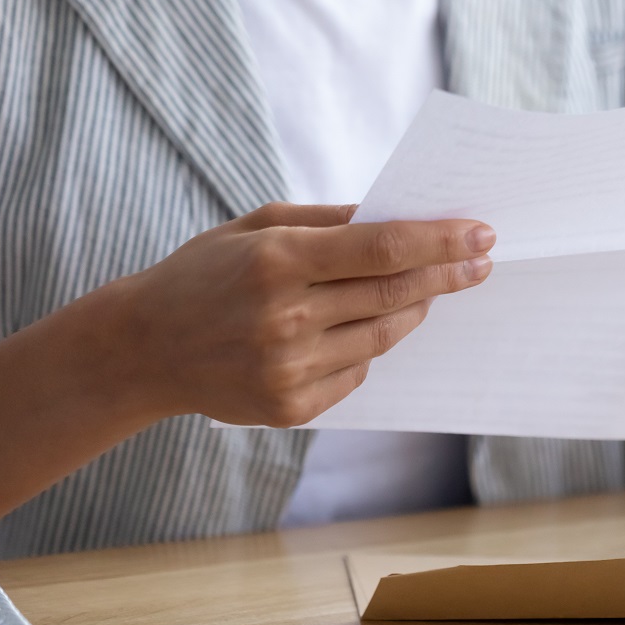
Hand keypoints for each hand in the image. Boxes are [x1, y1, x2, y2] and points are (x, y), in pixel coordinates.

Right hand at [111, 203, 493, 426]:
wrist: (142, 349)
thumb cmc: (206, 275)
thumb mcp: (256, 228)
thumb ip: (328, 221)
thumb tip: (400, 216)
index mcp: (277, 260)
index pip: (382, 249)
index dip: (440, 241)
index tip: (482, 233)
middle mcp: (286, 317)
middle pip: (394, 294)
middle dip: (448, 275)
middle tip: (481, 261)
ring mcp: (289, 368)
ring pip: (383, 337)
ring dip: (414, 310)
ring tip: (428, 291)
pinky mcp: (291, 408)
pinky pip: (357, 373)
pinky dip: (367, 347)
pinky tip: (354, 330)